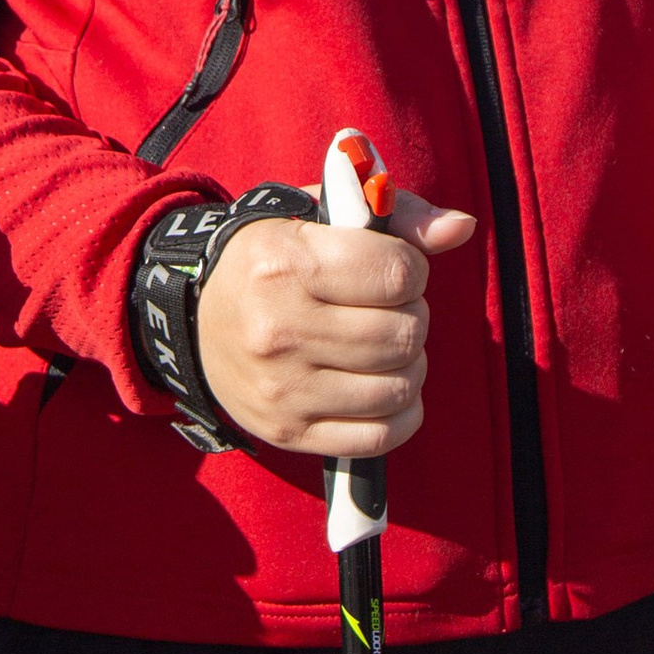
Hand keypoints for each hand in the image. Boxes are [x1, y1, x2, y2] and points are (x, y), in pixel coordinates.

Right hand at [196, 186, 475, 457]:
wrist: (193, 318)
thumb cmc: (271, 259)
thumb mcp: (318, 218)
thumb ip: (396, 217)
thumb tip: (460, 228)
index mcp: (286, 263)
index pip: (398, 273)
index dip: (411, 270)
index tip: (391, 270)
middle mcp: (279, 328)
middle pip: (403, 334)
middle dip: (412, 318)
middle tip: (389, 310)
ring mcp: (282, 387)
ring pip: (399, 387)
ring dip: (409, 366)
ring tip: (386, 348)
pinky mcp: (288, 432)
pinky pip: (379, 437)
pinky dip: (401, 415)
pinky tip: (385, 389)